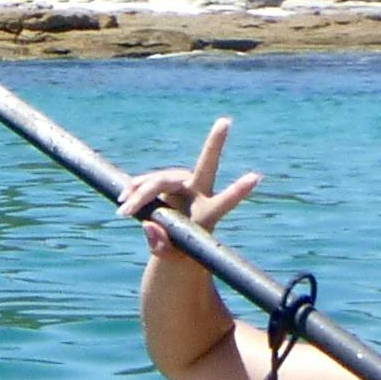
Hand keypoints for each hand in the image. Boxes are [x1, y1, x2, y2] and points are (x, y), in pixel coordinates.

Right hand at [117, 117, 260, 255]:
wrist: (169, 241)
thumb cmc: (178, 251)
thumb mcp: (170, 258)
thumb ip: (161, 246)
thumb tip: (150, 226)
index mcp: (209, 214)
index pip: (224, 202)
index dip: (238, 191)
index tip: (256, 177)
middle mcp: (200, 191)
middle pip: (203, 168)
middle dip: (215, 143)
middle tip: (225, 122)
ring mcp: (182, 182)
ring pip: (160, 180)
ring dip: (140, 193)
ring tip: (124, 211)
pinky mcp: (165, 179)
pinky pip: (147, 180)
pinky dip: (135, 189)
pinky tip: (124, 197)